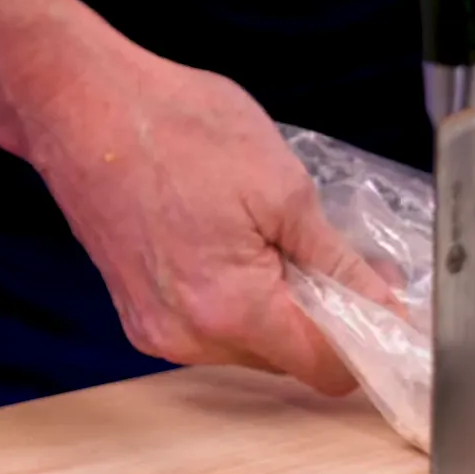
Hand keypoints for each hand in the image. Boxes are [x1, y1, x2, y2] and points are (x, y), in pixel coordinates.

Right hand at [7, 28, 401, 394]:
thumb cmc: (179, 130)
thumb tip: (383, 302)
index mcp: (231, 309)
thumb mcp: (285, 189)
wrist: (82, 104)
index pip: (325, 369)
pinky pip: (215, 327)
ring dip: (284, 307)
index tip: (391, 311)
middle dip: (327, 319)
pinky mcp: (141, 314)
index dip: (369, 343)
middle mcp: (189, 336)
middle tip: (347, 262)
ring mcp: (158, 330)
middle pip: (290, 360)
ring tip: (287, 242)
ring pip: (254, 344)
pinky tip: (247, 248)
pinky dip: (244, 300)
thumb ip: (338, 262)